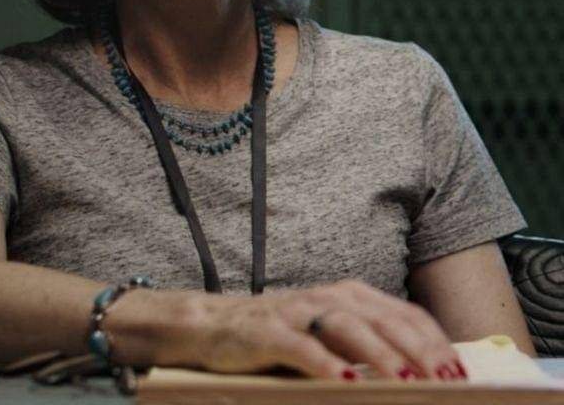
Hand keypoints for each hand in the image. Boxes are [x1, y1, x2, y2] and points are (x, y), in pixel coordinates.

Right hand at [140, 280, 467, 380]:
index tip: (462, 373)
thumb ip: (370, 345)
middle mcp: (329, 296)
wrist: (217, 324)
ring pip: (348, 328)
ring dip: (381, 356)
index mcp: (352, 295)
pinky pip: (302, 347)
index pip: (405, 315)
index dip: (436, 342)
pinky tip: (346, 383)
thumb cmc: (284, 335)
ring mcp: (298, 311)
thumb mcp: (332, 335)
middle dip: (420, 351)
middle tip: (448, 381)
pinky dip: (326, 364)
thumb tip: (423, 374)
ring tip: (409, 382)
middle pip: (384, 319)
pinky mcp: (269, 331)